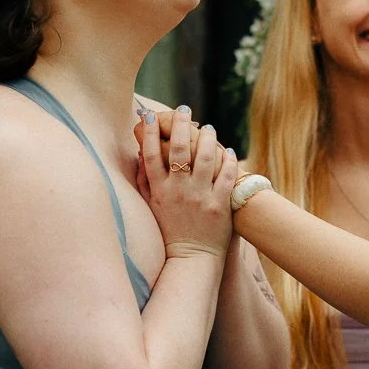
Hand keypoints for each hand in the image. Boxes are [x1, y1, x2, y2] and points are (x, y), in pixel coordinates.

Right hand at [135, 105, 236, 253]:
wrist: (192, 258)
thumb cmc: (170, 231)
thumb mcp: (151, 207)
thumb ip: (145, 181)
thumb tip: (140, 155)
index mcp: (160, 190)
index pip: (150, 154)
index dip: (148, 132)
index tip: (148, 114)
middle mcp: (179, 191)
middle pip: (178, 149)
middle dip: (179, 125)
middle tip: (183, 109)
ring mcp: (201, 197)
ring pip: (205, 157)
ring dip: (206, 137)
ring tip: (207, 128)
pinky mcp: (220, 204)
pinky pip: (226, 174)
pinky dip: (227, 159)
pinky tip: (226, 150)